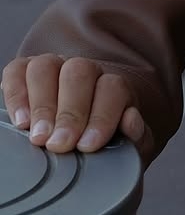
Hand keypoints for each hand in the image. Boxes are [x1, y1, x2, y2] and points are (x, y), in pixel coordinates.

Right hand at [2, 54, 152, 163]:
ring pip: (46, 66)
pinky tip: (20, 123)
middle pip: (78, 73)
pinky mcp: (24, 72)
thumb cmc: (107, 143)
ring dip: (42, 103)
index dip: (101, 116)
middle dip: (69, 112)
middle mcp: (85, 70)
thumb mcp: (130, 147)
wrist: (82, 136)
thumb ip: (138, 137)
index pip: (112, 88)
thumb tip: (131, 119)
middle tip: (60, 145)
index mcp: (114, 86)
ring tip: (38, 138)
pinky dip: (16, 95)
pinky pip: (17, 71)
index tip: (87, 145)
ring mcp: (54, 67)